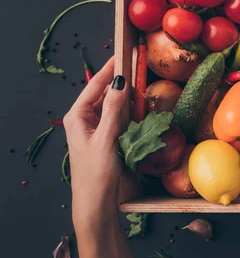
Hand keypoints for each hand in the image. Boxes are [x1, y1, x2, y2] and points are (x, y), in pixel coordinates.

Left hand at [63, 57, 128, 222]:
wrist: (97, 203)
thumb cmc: (96, 173)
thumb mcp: (106, 140)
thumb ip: (114, 110)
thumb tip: (121, 82)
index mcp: (78, 117)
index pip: (95, 86)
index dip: (110, 69)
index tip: (123, 54)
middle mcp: (86, 120)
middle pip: (105, 93)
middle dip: (120, 81)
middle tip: (138, 67)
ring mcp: (98, 129)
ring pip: (114, 105)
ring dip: (127, 97)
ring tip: (143, 83)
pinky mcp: (109, 139)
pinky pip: (120, 119)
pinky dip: (131, 112)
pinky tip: (142, 107)